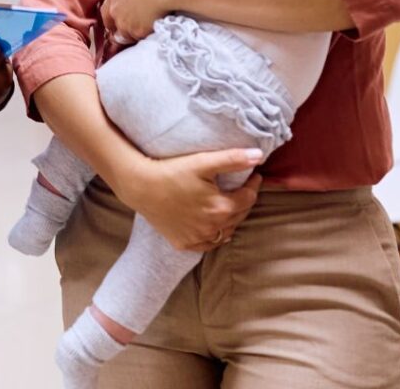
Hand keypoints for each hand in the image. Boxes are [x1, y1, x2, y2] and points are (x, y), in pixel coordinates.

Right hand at [116, 148, 262, 250]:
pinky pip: (208, 243)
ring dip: (231, 218)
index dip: (253, 184)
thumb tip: (259, 155)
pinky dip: (214, 234)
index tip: (254, 175)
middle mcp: (213, 227)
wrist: (140, 186)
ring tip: (229, 203)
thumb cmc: (171, 171)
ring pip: (226, 230)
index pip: (249, 197)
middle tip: (243, 188)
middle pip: (240, 215)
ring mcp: (198, 238)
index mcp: (222, 207)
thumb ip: (233, 159)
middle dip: (244, 200)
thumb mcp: (203, 162)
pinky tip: (213, 225)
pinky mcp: (185, 243)